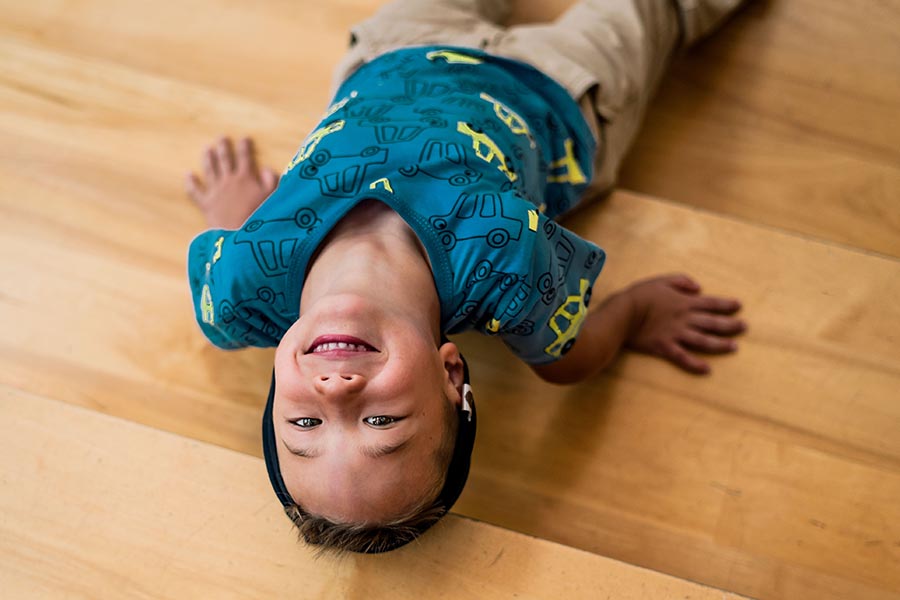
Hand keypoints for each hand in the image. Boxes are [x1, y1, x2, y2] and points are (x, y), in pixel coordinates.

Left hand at [185, 136, 278, 228]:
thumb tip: (266, 168)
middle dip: (224, 147)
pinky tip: (188, 175)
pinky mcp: (206, 202)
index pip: (245, 157)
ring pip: (210, 169)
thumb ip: (270, 180)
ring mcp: (215, 190)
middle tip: (221, 138)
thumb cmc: (259, 216)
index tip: (244, 139)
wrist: (241, 234)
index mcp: (245, 177)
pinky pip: (195, 191)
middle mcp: (229, 180)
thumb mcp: (272, 197)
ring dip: (208, 158)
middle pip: (225, 159)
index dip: (244, 147)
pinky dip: (191, 182)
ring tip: (207, 149)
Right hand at [625, 274, 744, 373]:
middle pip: (713, 323)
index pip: (711, 303)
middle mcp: (685, 319)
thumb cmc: (641, 294)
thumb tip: (698, 287)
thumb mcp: (661, 280)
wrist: (623, 313)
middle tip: (744, 327)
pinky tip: (707, 370)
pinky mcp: (665, 347)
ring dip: (721, 345)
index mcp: (684, 302)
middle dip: (731, 325)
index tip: (739, 306)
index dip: (726, 305)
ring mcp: (676, 335)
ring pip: (704, 341)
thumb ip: (682, 280)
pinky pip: (683, 358)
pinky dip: (695, 365)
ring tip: (734, 347)